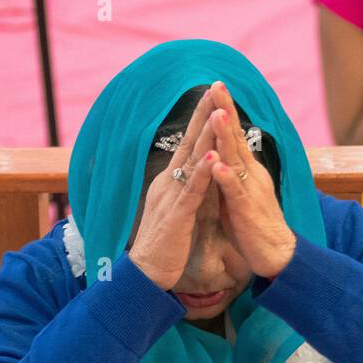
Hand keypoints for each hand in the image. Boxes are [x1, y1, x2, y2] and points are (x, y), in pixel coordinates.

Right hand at [127, 88, 219, 290]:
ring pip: (191, 161)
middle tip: (214, 87)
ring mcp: (171, 197)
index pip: (187, 146)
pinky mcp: (177, 215)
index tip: (211, 96)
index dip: (199, 121)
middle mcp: (168, 183)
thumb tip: (198, 174)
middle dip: (201, 115)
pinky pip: (192, 191)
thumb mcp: (177, 211)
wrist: (146, 274)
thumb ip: (187, 191)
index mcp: (170, 182)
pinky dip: (203, 172)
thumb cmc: (164, 246)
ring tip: (217, 110)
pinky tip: (213, 155)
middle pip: (188, 143)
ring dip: (204, 135)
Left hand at [204, 81, 296, 280]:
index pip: (235, 135)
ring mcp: (250, 190)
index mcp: (248, 170)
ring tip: (217, 114)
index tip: (216, 87)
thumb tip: (218, 154)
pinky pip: (236, 192)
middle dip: (227, 110)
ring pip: (236, 159)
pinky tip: (218, 165)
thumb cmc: (254, 225)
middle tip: (218, 85)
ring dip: (227, 137)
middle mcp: (251, 174)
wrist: (277, 255)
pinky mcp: (246, 210)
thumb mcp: (239, 192)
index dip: (226, 110)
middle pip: (238, 137)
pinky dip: (227, 178)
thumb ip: (230, 173)